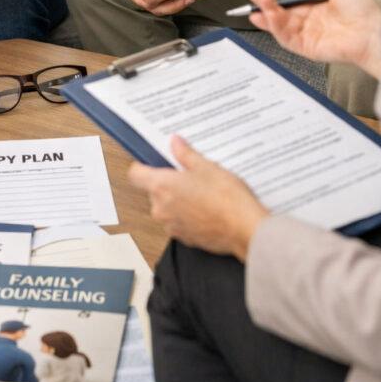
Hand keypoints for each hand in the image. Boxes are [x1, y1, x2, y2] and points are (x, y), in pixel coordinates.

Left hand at [129, 136, 266, 260]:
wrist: (244, 228)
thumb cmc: (226, 199)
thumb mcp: (206, 167)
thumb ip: (185, 154)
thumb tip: (175, 144)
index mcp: (162, 187)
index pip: (135, 174)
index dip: (142, 165)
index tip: (153, 161)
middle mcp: (161, 209)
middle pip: (153, 190)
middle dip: (167, 182)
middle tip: (188, 173)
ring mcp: (172, 225)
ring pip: (167, 207)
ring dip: (178, 199)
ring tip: (202, 191)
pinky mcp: (185, 238)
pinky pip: (179, 221)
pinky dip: (188, 214)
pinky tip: (206, 207)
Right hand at [248, 0, 380, 78]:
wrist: (373, 32)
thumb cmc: (364, 11)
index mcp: (317, 9)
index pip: (290, 4)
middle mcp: (311, 24)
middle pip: (282, 16)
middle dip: (266, 6)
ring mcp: (308, 37)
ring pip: (281, 27)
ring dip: (268, 17)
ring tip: (258, 6)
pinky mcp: (308, 48)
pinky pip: (287, 39)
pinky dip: (276, 29)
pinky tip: (270, 18)